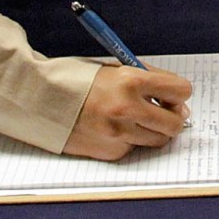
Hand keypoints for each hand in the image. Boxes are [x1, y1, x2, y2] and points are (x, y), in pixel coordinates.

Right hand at [62, 63, 193, 159]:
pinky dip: (130, 139)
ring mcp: (118, 134)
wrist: (39, 98)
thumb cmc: (77, 79)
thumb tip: (175, 96)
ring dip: (152, 129)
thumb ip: (146, 78)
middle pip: (174, 123)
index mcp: (131, 81)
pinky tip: (112, 127)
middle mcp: (127, 109)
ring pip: (157, 140)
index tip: (171, 94)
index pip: (180, 91)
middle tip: (163, 111)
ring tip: (135, 117)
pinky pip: (133, 147)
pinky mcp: (109, 152)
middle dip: (172, 116)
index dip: (178, 93)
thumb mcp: (114, 67)